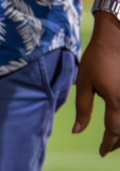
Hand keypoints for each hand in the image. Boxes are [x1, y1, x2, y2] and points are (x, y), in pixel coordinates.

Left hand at [74, 14, 119, 154]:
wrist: (115, 39)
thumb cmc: (96, 59)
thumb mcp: (84, 82)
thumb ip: (82, 108)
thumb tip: (77, 130)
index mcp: (117, 102)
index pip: (113, 131)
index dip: (107, 144)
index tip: (101, 152)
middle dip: (118, 142)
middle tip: (108, 148)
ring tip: (114, 140)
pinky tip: (119, 122)